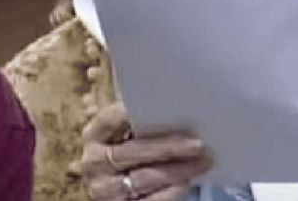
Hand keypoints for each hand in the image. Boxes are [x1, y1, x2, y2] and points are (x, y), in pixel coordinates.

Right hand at [81, 102, 212, 200]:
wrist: (121, 188)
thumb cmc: (132, 150)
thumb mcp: (128, 135)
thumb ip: (143, 122)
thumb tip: (177, 105)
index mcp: (94, 136)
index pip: (110, 119)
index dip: (132, 112)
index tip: (164, 105)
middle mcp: (94, 163)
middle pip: (132, 151)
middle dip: (168, 147)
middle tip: (198, 143)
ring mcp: (104, 189)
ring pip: (144, 178)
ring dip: (178, 170)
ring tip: (204, 161)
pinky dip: (170, 192)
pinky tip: (187, 182)